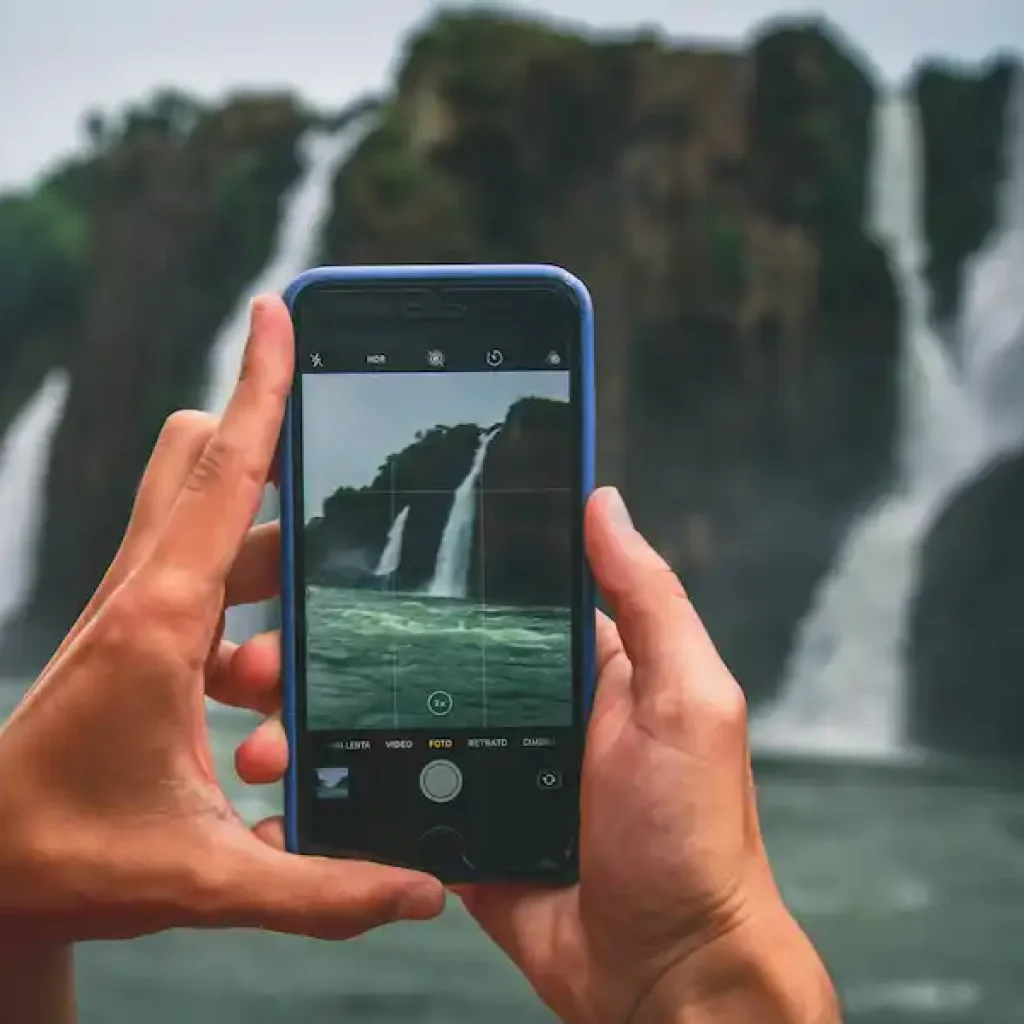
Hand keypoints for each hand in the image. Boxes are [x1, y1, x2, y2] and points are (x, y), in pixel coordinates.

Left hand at [0, 295, 443, 945]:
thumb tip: (420, 888)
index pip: (225, 474)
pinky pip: (204, 574)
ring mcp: (136, 607)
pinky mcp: (139, 630)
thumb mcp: (204, 880)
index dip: (259, 388)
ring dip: (273, 563)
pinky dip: (251, 601)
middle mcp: (145, 596)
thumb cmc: (67, 858)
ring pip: (208, 521)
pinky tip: (268, 690)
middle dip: (269, 446)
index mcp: (161, 627)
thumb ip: (322, 888)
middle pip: (205, 463)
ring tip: (293, 670)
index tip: (278, 313)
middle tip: (338, 475)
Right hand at [230, 484, 837, 1021]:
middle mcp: (528, 710)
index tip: (350, 559)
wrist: (662, 975)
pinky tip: (289, 783)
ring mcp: (489, 771)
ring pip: (391, 730)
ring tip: (264, 724)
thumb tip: (606, 506)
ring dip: (325, 724)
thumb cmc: (690, 838)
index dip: (424, 580)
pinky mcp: (459, 830)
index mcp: (577, 668)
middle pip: (421, 662)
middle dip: (345, 653)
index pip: (492, 600)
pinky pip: (391, 802)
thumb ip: (649, 603)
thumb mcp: (687, 702)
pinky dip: (340, 794)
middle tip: (272, 652)